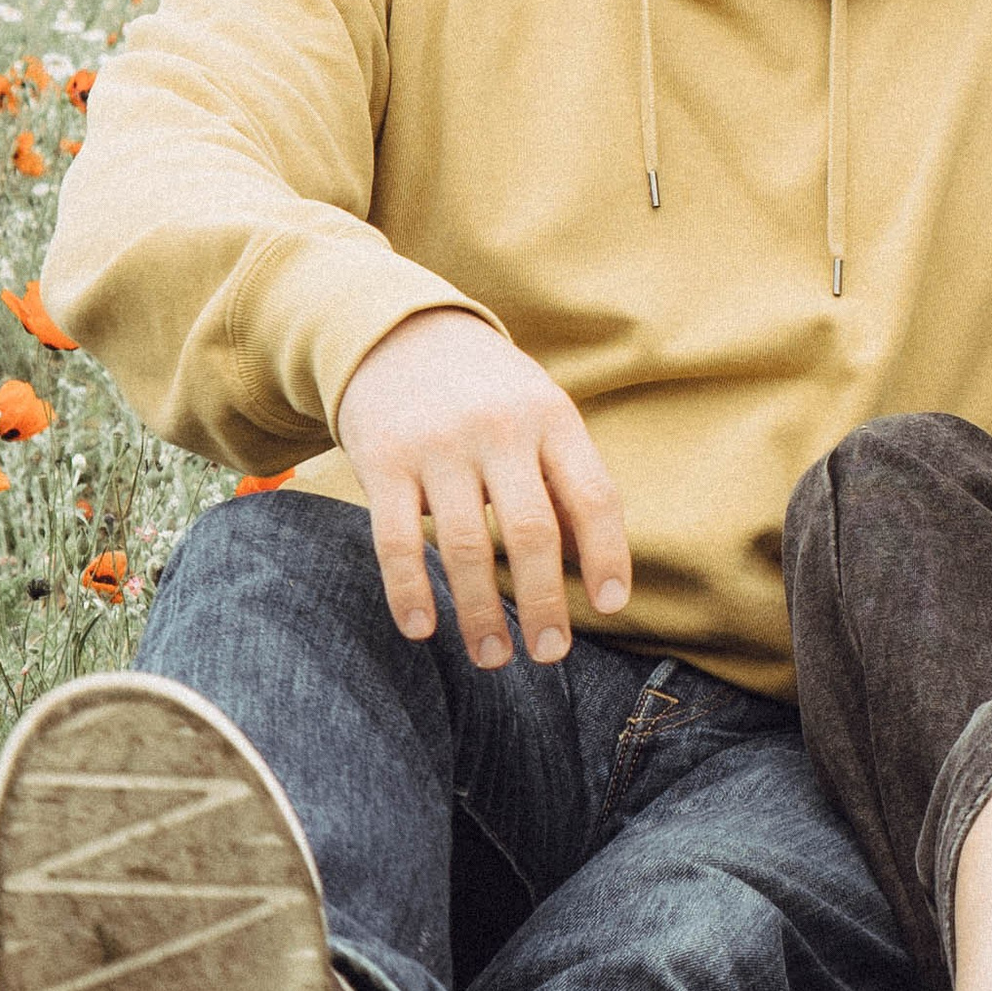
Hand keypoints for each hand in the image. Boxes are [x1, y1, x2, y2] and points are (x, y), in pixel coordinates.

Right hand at [335, 308, 631, 667]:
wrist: (398, 332)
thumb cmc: (489, 390)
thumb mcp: (540, 410)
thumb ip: (565, 475)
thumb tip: (590, 564)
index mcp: (552, 417)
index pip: (593, 495)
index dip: (607, 556)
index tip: (609, 606)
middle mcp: (498, 428)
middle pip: (531, 531)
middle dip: (544, 603)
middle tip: (550, 653)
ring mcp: (437, 444)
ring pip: (462, 546)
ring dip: (480, 613)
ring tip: (492, 657)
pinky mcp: (382, 460)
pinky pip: (395, 541)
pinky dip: (410, 592)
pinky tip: (423, 629)